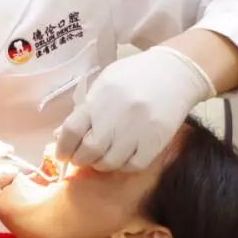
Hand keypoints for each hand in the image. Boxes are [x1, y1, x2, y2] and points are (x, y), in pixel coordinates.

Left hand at [55, 46, 215, 171]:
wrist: (176, 72)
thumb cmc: (135, 76)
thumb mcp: (104, 84)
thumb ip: (84, 110)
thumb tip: (61, 135)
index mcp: (98, 100)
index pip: (71, 131)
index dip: (62, 147)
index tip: (62, 154)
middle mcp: (116, 116)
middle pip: (89, 150)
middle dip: (80, 159)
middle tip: (81, 158)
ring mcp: (138, 130)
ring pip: (110, 162)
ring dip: (100, 164)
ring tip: (101, 158)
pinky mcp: (157, 141)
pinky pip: (134, 165)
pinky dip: (123, 166)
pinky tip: (122, 158)